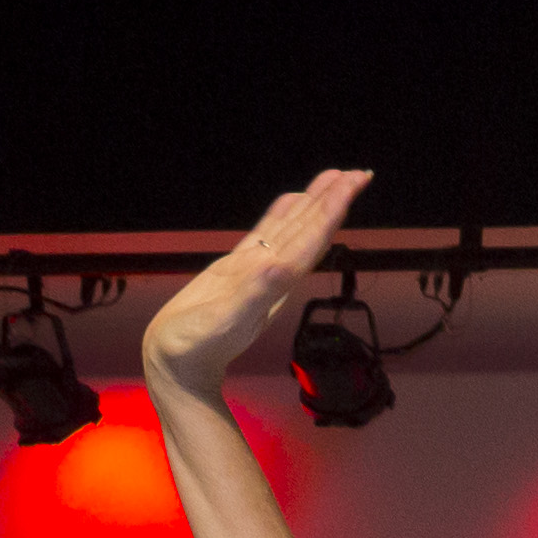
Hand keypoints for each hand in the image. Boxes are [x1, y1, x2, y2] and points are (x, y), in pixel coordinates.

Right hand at [143, 168, 376, 398]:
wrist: (178, 364)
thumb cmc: (199, 345)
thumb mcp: (229, 319)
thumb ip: (257, 292)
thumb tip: (284, 267)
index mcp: (273, 278)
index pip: (311, 237)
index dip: (333, 209)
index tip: (354, 182)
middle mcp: (271, 272)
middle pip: (309, 229)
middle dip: (333, 200)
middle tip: (359, 173)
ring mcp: (257, 270)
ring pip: (292, 229)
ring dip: (315, 205)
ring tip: (335, 179)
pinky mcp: (239, 270)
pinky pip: (267, 235)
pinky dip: (282, 215)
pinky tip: (292, 203)